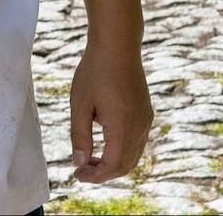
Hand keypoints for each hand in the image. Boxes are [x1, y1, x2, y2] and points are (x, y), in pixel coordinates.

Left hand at [69, 38, 152, 183]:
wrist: (117, 46)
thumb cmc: (95, 72)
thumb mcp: (80, 104)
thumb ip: (79, 136)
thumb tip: (79, 163)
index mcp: (123, 127)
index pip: (113, 165)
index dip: (95, 176)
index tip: (77, 176)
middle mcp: (140, 127)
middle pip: (126, 165)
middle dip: (103, 173)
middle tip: (80, 171)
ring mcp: (145, 120)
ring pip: (133, 155)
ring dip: (113, 163)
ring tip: (89, 160)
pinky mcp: (146, 113)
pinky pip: (137, 142)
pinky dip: (122, 151)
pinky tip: (103, 145)